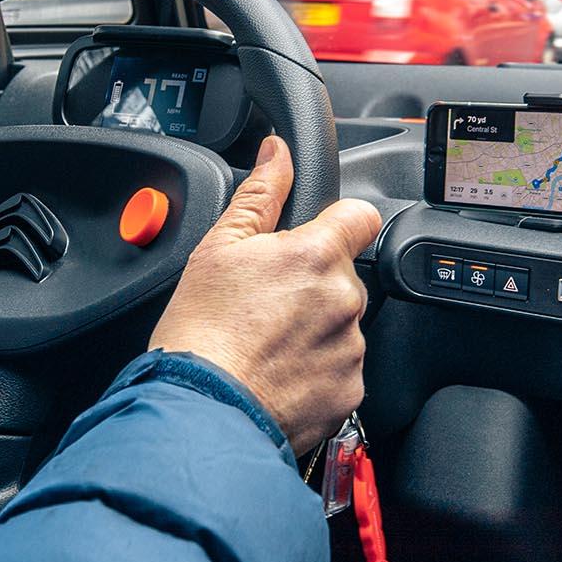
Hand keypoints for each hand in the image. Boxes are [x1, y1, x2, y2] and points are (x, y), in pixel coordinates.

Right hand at [148, 135, 383, 453]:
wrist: (201, 410)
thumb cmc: (202, 330)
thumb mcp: (218, 247)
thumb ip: (260, 193)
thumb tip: (278, 152)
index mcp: (315, 256)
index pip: (360, 217)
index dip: (339, 223)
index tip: (316, 239)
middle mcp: (343, 300)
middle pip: (342, 277)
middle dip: (313, 285)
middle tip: (266, 305)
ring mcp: (350, 348)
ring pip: (341, 325)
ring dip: (315, 330)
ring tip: (267, 345)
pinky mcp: (349, 391)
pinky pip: (341, 370)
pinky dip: (316, 371)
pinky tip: (278, 373)